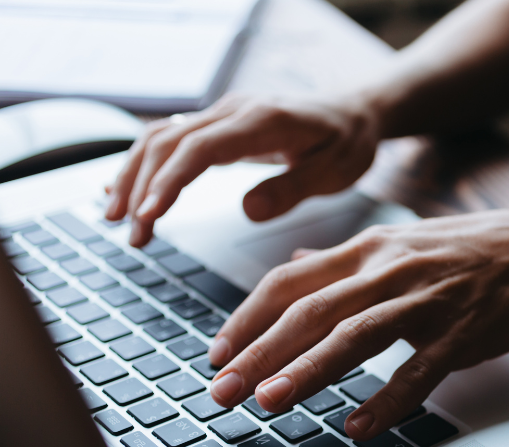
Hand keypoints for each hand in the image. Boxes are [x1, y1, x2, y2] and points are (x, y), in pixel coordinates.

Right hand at [105, 93, 380, 246]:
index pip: (202, 147)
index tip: (149, 215)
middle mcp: (235, 111)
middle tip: (133, 235)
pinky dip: (144, 164)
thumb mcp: (336, 171)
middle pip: (170, 142)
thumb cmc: (348, 143)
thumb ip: (293, 189)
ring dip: (134, 176)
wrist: (354, 113)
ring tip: (117, 219)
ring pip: (161, 138)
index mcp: (264, 120)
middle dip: (143, 188)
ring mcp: (223, 115)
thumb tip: (248, 212)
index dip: (170, 181)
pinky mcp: (219, 126)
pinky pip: (171, 139)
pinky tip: (125, 189)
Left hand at [206, 205, 508, 440]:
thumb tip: (298, 262)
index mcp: (372, 247)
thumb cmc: (479, 249)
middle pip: (311, 309)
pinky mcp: (466, 332)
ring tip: (269, 402)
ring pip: (356, 334)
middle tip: (221, 390)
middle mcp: (393, 268)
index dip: (247, 318)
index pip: (291, 280)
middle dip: (258, 352)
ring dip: (307, 370)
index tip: (218, 352)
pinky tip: (360, 426)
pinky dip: (388, 400)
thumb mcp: (405, 240)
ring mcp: (430, 300)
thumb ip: (347, 258)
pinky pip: (420, 370)